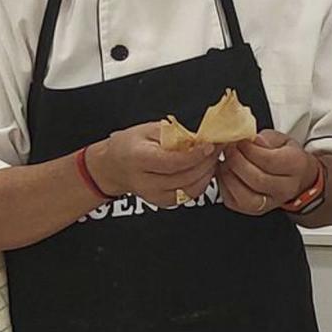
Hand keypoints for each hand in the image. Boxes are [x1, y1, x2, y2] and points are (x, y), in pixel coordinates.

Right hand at [85, 123, 217, 208]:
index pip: (173, 162)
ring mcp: (156, 196)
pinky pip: (190, 194)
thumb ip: (173, 134)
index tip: (209, 144)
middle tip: (217, 147)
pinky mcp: (164, 202)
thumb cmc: (129, 146)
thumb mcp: (148, 129)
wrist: (114, 167)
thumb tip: (199, 137)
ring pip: (191, 188)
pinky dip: (202, 181)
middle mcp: (146, 182)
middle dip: (206, 161)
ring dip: (207, 172)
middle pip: (185, 176)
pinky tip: (205, 168)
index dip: (195, 154)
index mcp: (139, 159)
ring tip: (212, 156)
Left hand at [218, 130, 316, 216]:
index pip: (269, 161)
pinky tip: (226, 172)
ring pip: (244, 196)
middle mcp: (285, 189)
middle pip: (257, 180)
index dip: (249, 149)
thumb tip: (250, 140)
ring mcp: (270, 203)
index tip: (240, 140)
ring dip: (229, 175)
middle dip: (237, 161)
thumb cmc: (286, 156)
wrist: (296, 177)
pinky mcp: (254, 210)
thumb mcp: (280, 139)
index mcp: (296, 166)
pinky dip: (224, 186)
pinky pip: (233, 202)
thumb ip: (265, 139)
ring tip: (226, 160)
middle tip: (229, 148)